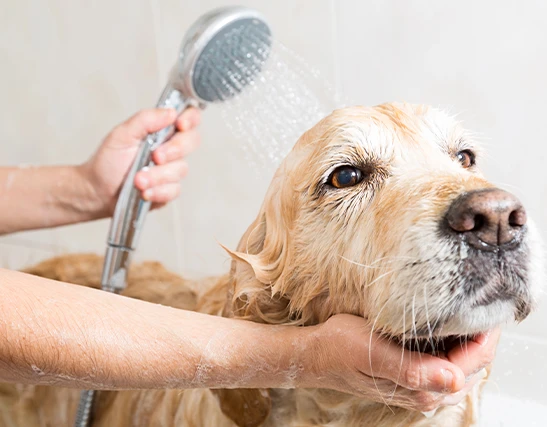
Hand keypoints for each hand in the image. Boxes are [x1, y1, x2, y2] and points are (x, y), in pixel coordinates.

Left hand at [80, 107, 200, 215]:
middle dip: (174, 150)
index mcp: (162, 130)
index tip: (180, 124)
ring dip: (158, 176)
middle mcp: (171, 148)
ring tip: (137, 180)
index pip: (188, 118)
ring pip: (181, 169)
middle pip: (192, 141)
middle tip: (156, 156)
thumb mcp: (122, 134)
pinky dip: (158, 191)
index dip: (191, 119)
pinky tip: (144, 191)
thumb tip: (170, 112)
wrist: (98, 190)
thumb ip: (145, 120)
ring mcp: (171, 170)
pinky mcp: (169, 190)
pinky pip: (174, 190)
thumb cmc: (109, 161)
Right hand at [300, 314, 498, 411]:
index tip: (492, 306)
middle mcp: (424, 393)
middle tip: (486, 304)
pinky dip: (456, 348)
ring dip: (471, 344)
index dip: (486, 335)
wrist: (318, 355)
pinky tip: (450, 330)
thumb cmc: (340, 348)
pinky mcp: (412, 378)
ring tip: (472, 314)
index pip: (473, 362)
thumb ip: (414, 369)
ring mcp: (419, 387)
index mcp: (420, 387)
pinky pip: (447, 366)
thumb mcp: (373, 352)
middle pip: (473, 366)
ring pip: (462, 367)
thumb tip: (455, 380)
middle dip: (483, 338)